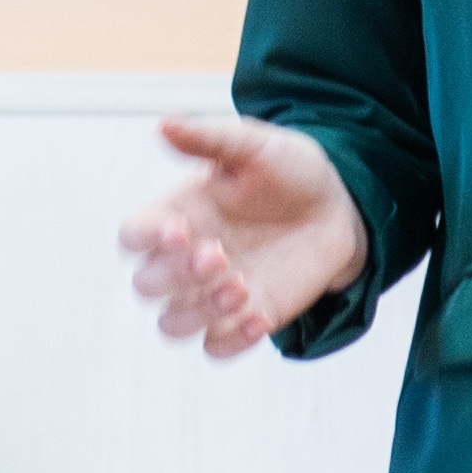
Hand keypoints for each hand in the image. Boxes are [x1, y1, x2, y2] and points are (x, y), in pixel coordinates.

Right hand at [118, 116, 367, 359]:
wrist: (339, 206)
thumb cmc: (288, 171)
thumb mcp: (254, 146)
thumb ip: (209, 138)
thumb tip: (163, 124)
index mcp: (176, 214)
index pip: (133, 237)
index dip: (146, 239)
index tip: (182, 229)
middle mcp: (185, 259)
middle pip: (146, 285)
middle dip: (175, 275)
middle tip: (220, 253)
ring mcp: (211, 294)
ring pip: (173, 325)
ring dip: (199, 313)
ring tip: (242, 287)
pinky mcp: (244, 318)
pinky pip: (217, 348)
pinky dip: (233, 342)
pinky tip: (262, 316)